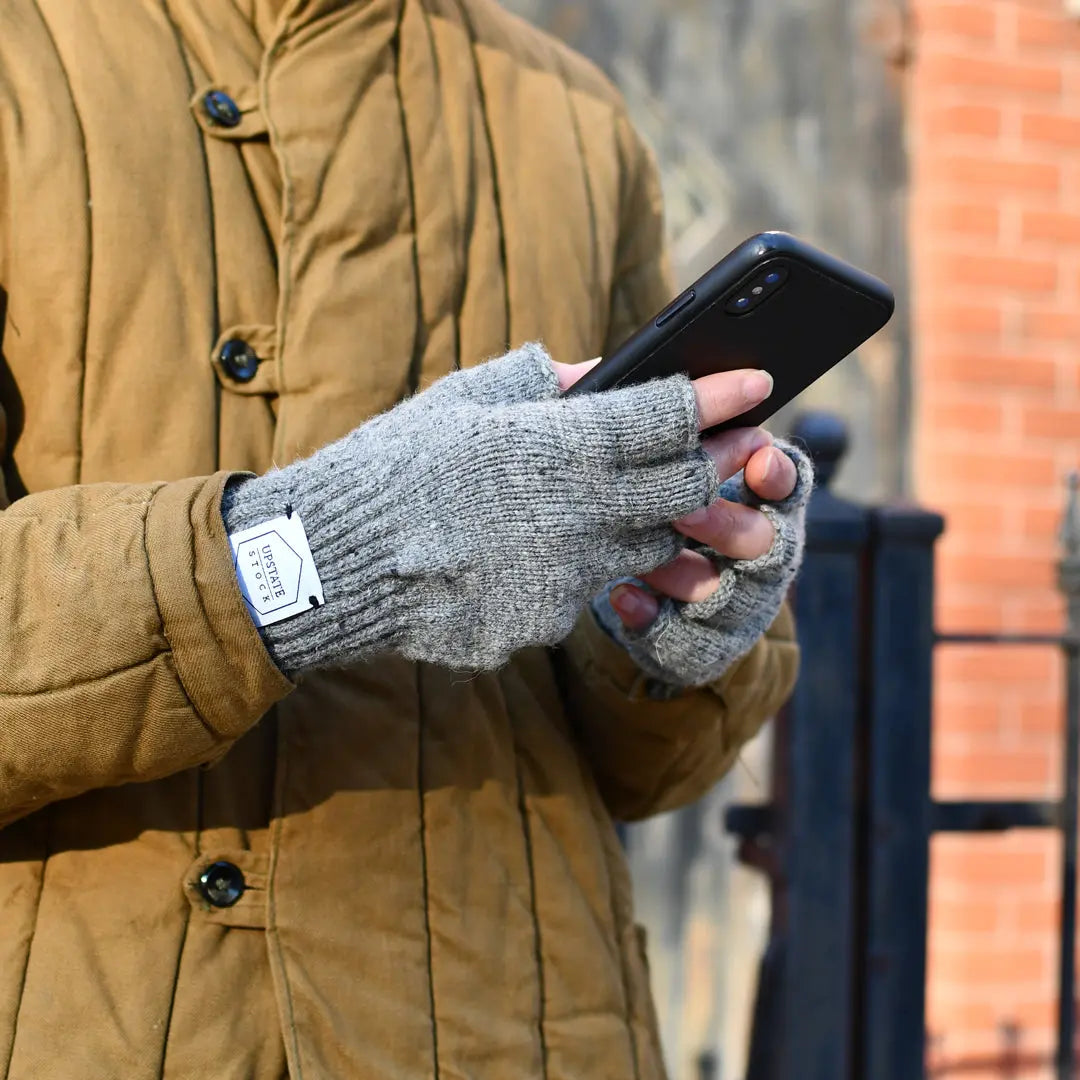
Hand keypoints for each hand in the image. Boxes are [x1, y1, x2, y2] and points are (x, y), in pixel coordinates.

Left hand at [556, 360, 797, 630]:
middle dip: (729, 524)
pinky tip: (622, 599)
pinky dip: (657, 622)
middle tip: (686, 512)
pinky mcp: (687, 640)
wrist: (544, 565)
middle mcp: (743, 546)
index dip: (779, 472)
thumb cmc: (580, 489)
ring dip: (690, 577)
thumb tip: (599, 373)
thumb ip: (603, 412)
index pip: (782, 479)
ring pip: (732, 597)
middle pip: (767, 541)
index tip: (758, 458)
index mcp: (736, 490)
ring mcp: (720, 599)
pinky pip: (690, 644)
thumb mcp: (586, 443)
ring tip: (645, 566)